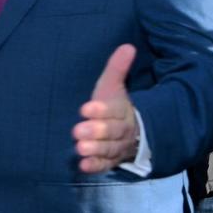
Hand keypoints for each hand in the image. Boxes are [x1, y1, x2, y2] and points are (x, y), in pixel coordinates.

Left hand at [73, 44, 139, 172]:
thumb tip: (127, 46)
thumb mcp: (114, 86)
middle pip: (112, 131)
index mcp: (124, 110)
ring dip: (95, 149)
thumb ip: (117, 68)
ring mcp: (119, 147)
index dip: (101, 110)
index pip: (114, 110)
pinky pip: (106, 165)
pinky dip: (95, 166)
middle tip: (77, 131)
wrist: (135, 132)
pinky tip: (83, 165)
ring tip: (79, 148)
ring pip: (109, 149)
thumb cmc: (115, 105)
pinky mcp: (112, 160)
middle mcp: (123, 130)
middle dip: (96, 131)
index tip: (85, 108)